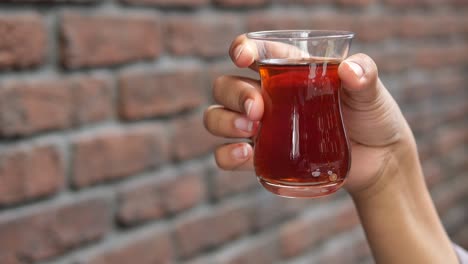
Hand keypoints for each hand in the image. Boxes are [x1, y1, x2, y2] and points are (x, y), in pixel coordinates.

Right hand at [203, 34, 417, 196]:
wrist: (379, 160)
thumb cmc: (372, 116)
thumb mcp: (371, 91)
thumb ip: (365, 74)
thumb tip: (349, 70)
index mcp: (288, 72)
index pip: (253, 52)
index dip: (240, 49)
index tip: (243, 58)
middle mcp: (268, 97)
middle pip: (227, 86)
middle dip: (235, 94)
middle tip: (258, 110)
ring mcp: (262, 128)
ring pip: (218, 117)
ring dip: (224, 121)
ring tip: (251, 129)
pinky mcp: (263, 157)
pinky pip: (227, 155)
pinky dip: (227, 155)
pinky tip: (245, 155)